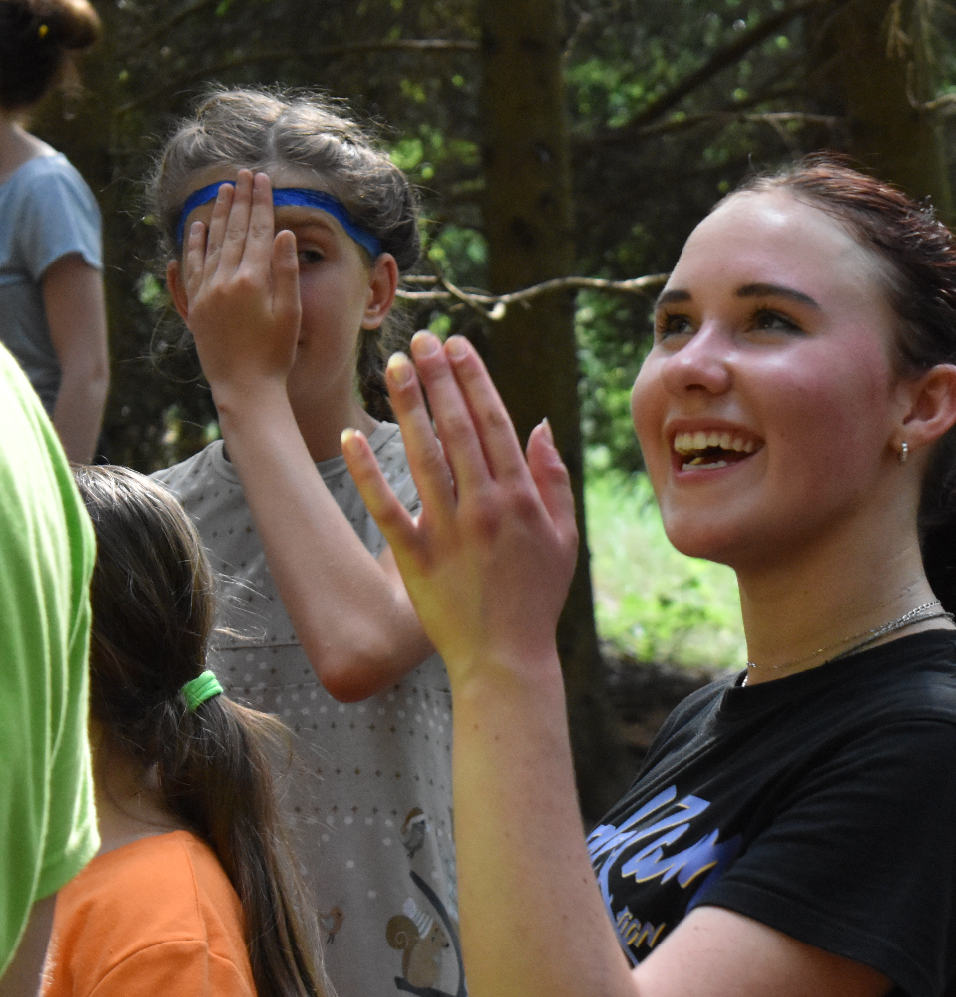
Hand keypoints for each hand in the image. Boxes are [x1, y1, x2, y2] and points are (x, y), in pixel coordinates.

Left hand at [173, 171, 300, 401]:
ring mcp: (207, 290)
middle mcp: (225, 280)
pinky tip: (198, 226)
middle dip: (240, 200)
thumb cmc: (277, 355)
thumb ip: (286, 272)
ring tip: (223, 189)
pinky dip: (195, 242)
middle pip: (233, 230)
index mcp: (252, 280)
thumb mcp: (290, 314)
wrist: (244, 387)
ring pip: (211, 242)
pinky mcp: (197, 303)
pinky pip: (193, 263)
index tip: (263, 179)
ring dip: (219, 213)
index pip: (258, 231)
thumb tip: (283, 234)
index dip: (262, 203)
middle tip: (243, 174)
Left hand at [342, 331, 577, 683]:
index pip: (495, 424)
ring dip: (408, 407)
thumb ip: (554, 479)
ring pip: (424, 456)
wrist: (506, 657)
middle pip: (459, 429)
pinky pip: (385, 506)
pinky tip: (350, 436)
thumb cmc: (537, 598)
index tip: (458, 346)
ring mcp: (448, 531)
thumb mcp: (564, 538)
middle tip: (421, 339)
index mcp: (522, 499)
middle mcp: (485, 508)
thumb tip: (539, 425)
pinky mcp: (415, 556)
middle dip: (439, 379)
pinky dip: (367, 471)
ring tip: (393, 367)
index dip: (474, 380)